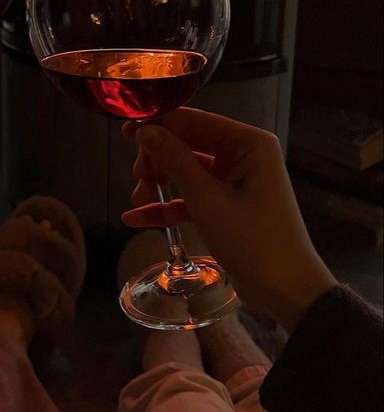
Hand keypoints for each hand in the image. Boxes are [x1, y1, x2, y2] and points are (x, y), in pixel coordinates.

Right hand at [122, 108, 336, 331]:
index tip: (124, 131)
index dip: (158, 124)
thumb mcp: (207, 199)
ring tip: (138, 199)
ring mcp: (234, 181)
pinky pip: (191, 196)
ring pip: (185, 170)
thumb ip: (174, 160)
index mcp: (247, 143)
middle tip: (137, 176)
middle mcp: (242, 155)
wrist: (286, 291)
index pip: (193, 120)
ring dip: (159, 183)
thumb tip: (145, 130)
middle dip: (157, 159)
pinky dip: (167, 206)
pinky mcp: (227, 205)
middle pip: (187, 144)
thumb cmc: (253, 240)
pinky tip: (136, 217)